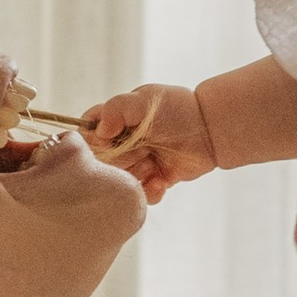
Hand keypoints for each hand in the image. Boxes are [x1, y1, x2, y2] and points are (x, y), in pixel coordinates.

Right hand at [77, 83, 216, 205]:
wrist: (210, 129)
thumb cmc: (177, 108)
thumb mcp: (144, 100)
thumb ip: (116, 109)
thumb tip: (98, 131)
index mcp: (113, 123)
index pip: (86, 135)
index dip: (94, 142)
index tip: (110, 140)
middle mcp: (121, 145)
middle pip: (100, 164)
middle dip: (122, 158)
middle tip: (144, 147)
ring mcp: (137, 164)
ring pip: (119, 182)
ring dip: (137, 173)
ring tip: (153, 160)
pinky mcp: (153, 181)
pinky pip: (141, 197)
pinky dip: (150, 191)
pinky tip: (162, 179)